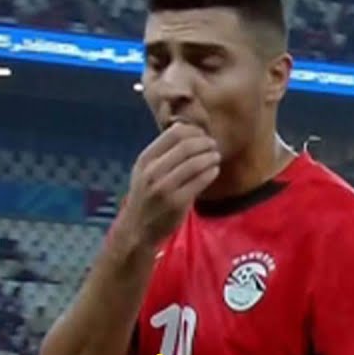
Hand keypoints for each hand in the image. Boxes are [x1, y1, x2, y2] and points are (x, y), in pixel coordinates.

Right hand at [117, 122, 219, 249]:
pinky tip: (214, 171)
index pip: (174, 134)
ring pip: (195, 163)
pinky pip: (200, 182)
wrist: (137, 228)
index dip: (194, 131)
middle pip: (187, 146)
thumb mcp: (145, 171)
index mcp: (145, 159)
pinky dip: (211, 173)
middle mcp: (152, 172)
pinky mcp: (177, 203)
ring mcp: (164, 188)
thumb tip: (183, 126)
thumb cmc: (146, 196)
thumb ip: (162, 151)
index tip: (203, 135)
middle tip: (214, 145)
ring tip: (216, 157)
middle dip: (205, 143)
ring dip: (211, 157)